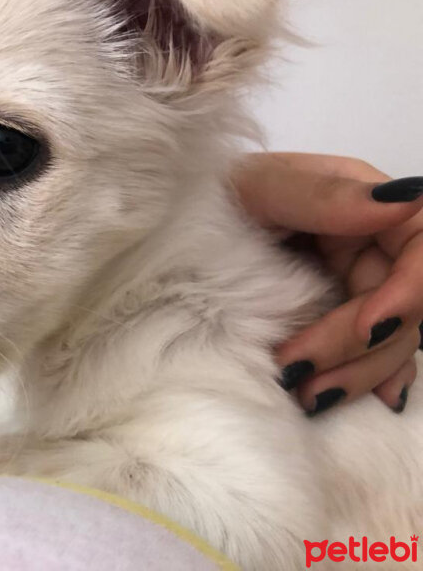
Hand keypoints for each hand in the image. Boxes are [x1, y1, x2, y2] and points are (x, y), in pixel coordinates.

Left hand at [235, 153, 422, 414]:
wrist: (184, 229)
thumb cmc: (220, 195)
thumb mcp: (263, 187)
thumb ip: (327, 195)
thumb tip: (403, 201)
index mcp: (367, 207)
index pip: (421, 248)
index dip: (409, 293)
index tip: (367, 325)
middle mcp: (372, 250)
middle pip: (404, 308)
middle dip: (358, 347)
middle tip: (298, 371)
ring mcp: (356, 288)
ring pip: (388, 342)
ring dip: (353, 374)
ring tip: (303, 395)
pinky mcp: (336, 321)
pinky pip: (366, 358)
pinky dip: (357, 380)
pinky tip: (336, 397)